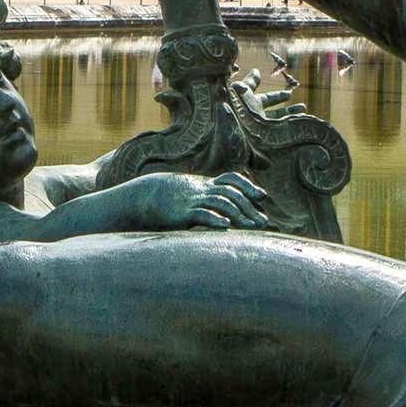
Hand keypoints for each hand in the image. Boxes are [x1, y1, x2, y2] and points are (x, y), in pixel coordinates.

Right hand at [127, 170, 277, 231]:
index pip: (231, 179)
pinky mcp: (183, 213)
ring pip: (221, 203)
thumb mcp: (190, 196)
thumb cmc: (168, 201)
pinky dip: (215, 219)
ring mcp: (193, 200)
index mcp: (205, 185)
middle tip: (262, 222)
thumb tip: (224, 213)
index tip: (262, 196)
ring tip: (251, 227)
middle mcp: (202, 190)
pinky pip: (201, 214)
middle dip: (249, 207)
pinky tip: (226, 227)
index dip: (247, 186)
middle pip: (231, 194)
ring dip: (239, 215)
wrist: (143, 197)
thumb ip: (206, 201)